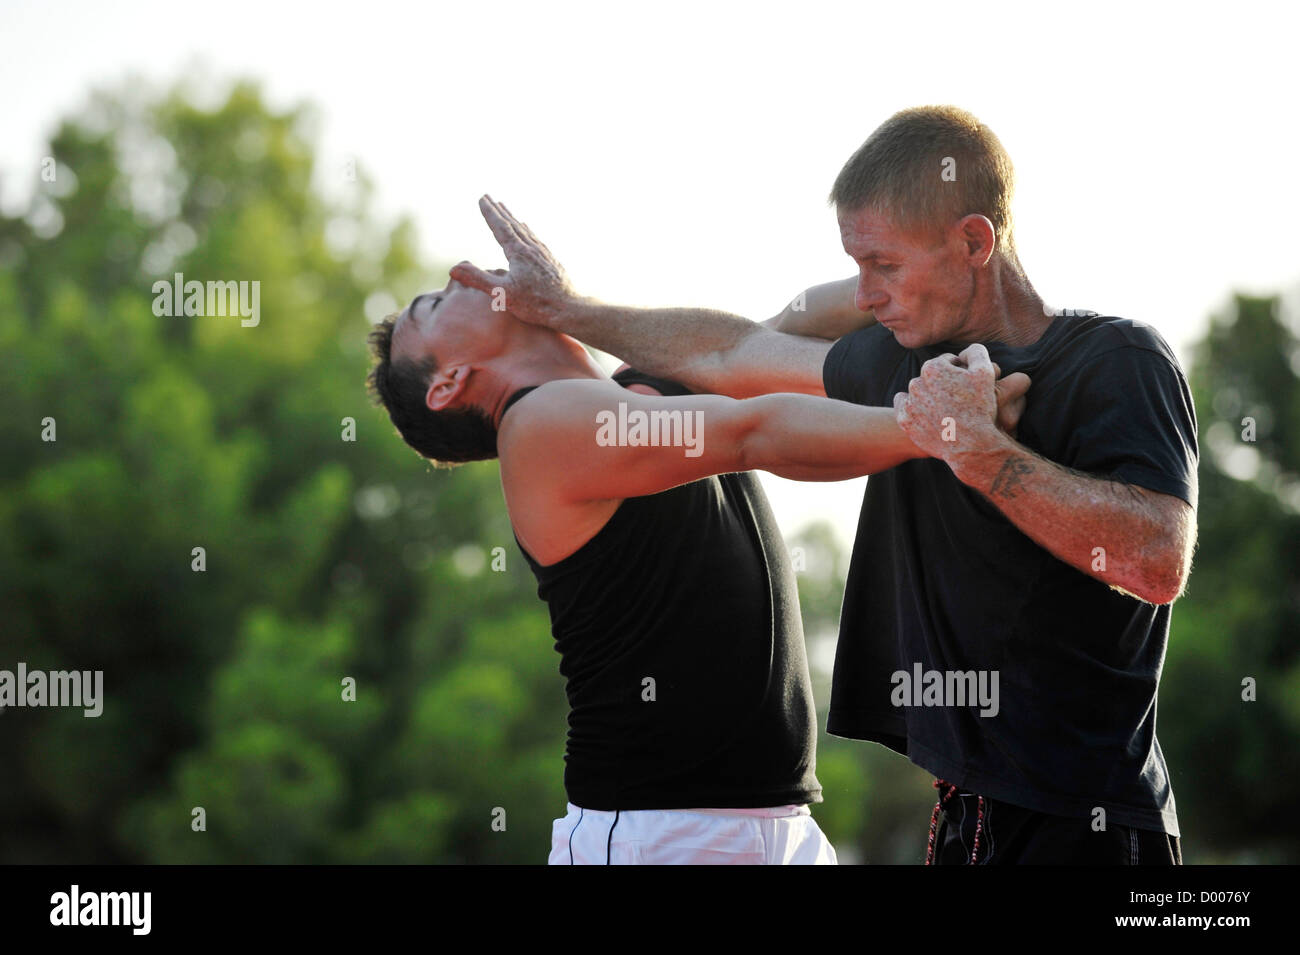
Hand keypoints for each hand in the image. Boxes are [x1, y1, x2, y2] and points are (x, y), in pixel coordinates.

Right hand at [449, 195, 575, 327]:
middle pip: (512, 224)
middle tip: (488, 196)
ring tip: (504, 208)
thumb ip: (477, 279)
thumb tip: (453, 268)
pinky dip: (525, 229)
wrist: (569, 309)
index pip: (500, 227)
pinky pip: (534, 238)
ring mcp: (542, 253)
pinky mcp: (550, 260)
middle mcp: (531, 248)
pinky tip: (526, 230)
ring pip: (524, 230)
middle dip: (498, 210)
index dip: (489, 213)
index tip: (482, 199)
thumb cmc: (536, 304)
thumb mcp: (501, 293)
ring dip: (511, 218)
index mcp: (518, 252)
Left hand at [894, 343, 1029, 465]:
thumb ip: (975, 352)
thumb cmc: (980, 408)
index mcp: (933, 367)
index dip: (960, 371)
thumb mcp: (986, 372)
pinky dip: (914, 410)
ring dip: (929, 396)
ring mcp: (909, 403)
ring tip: (946, 409)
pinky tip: (928, 415)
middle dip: (943, 383)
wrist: (971, 445)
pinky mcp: (905, 421)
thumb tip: (964, 352)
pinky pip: (904, 408)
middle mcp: (916, 382)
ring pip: (918, 392)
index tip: (967, 385)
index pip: (946, 362)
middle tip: (958, 399)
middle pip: (931, 377)